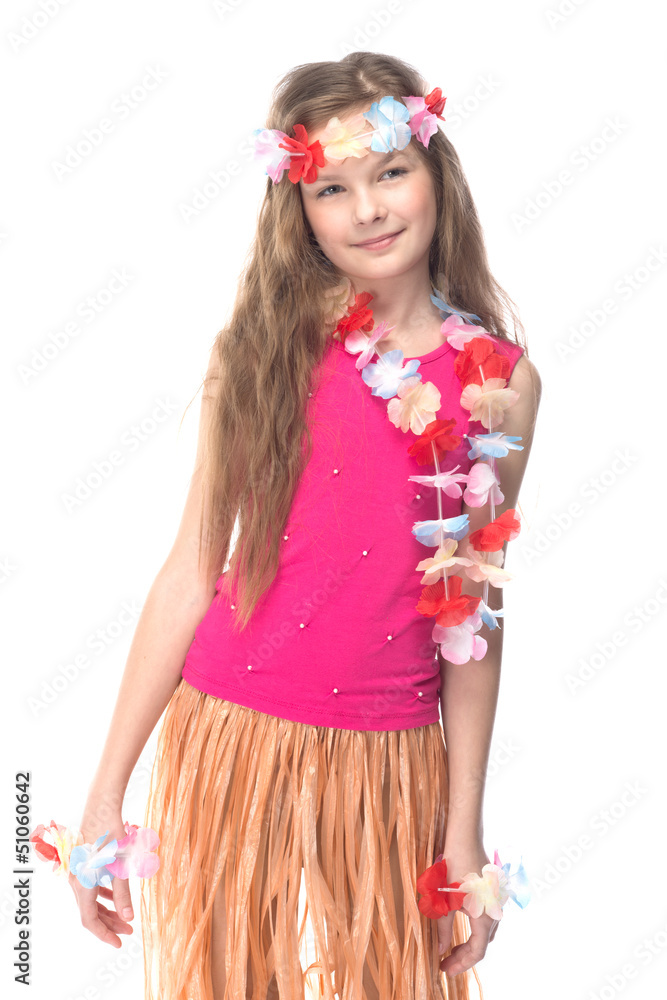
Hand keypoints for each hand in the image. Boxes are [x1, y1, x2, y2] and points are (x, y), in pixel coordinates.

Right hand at [69, 809, 134, 948]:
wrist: (101, 807)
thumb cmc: (111, 836)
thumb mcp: (120, 866)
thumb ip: (123, 894)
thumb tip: (128, 918)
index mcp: (82, 886)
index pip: (90, 921)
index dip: (105, 934)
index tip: (120, 942)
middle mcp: (76, 882)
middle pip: (90, 912)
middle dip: (110, 924)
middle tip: (129, 930)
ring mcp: (78, 872)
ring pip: (90, 900)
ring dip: (107, 910)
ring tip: (125, 916)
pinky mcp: (83, 863)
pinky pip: (90, 888)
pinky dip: (103, 896)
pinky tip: (115, 896)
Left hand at [435, 842, 498, 976]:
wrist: (465, 838)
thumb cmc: (453, 867)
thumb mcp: (444, 900)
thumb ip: (443, 928)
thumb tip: (441, 949)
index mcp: (485, 916)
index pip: (477, 951)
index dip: (461, 964)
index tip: (444, 969)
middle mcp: (495, 912)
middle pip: (482, 944)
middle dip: (464, 956)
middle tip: (445, 963)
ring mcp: (496, 902)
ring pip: (486, 932)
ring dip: (470, 943)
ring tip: (451, 950)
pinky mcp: (493, 894)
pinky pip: (487, 919)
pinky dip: (475, 930)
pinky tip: (462, 929)